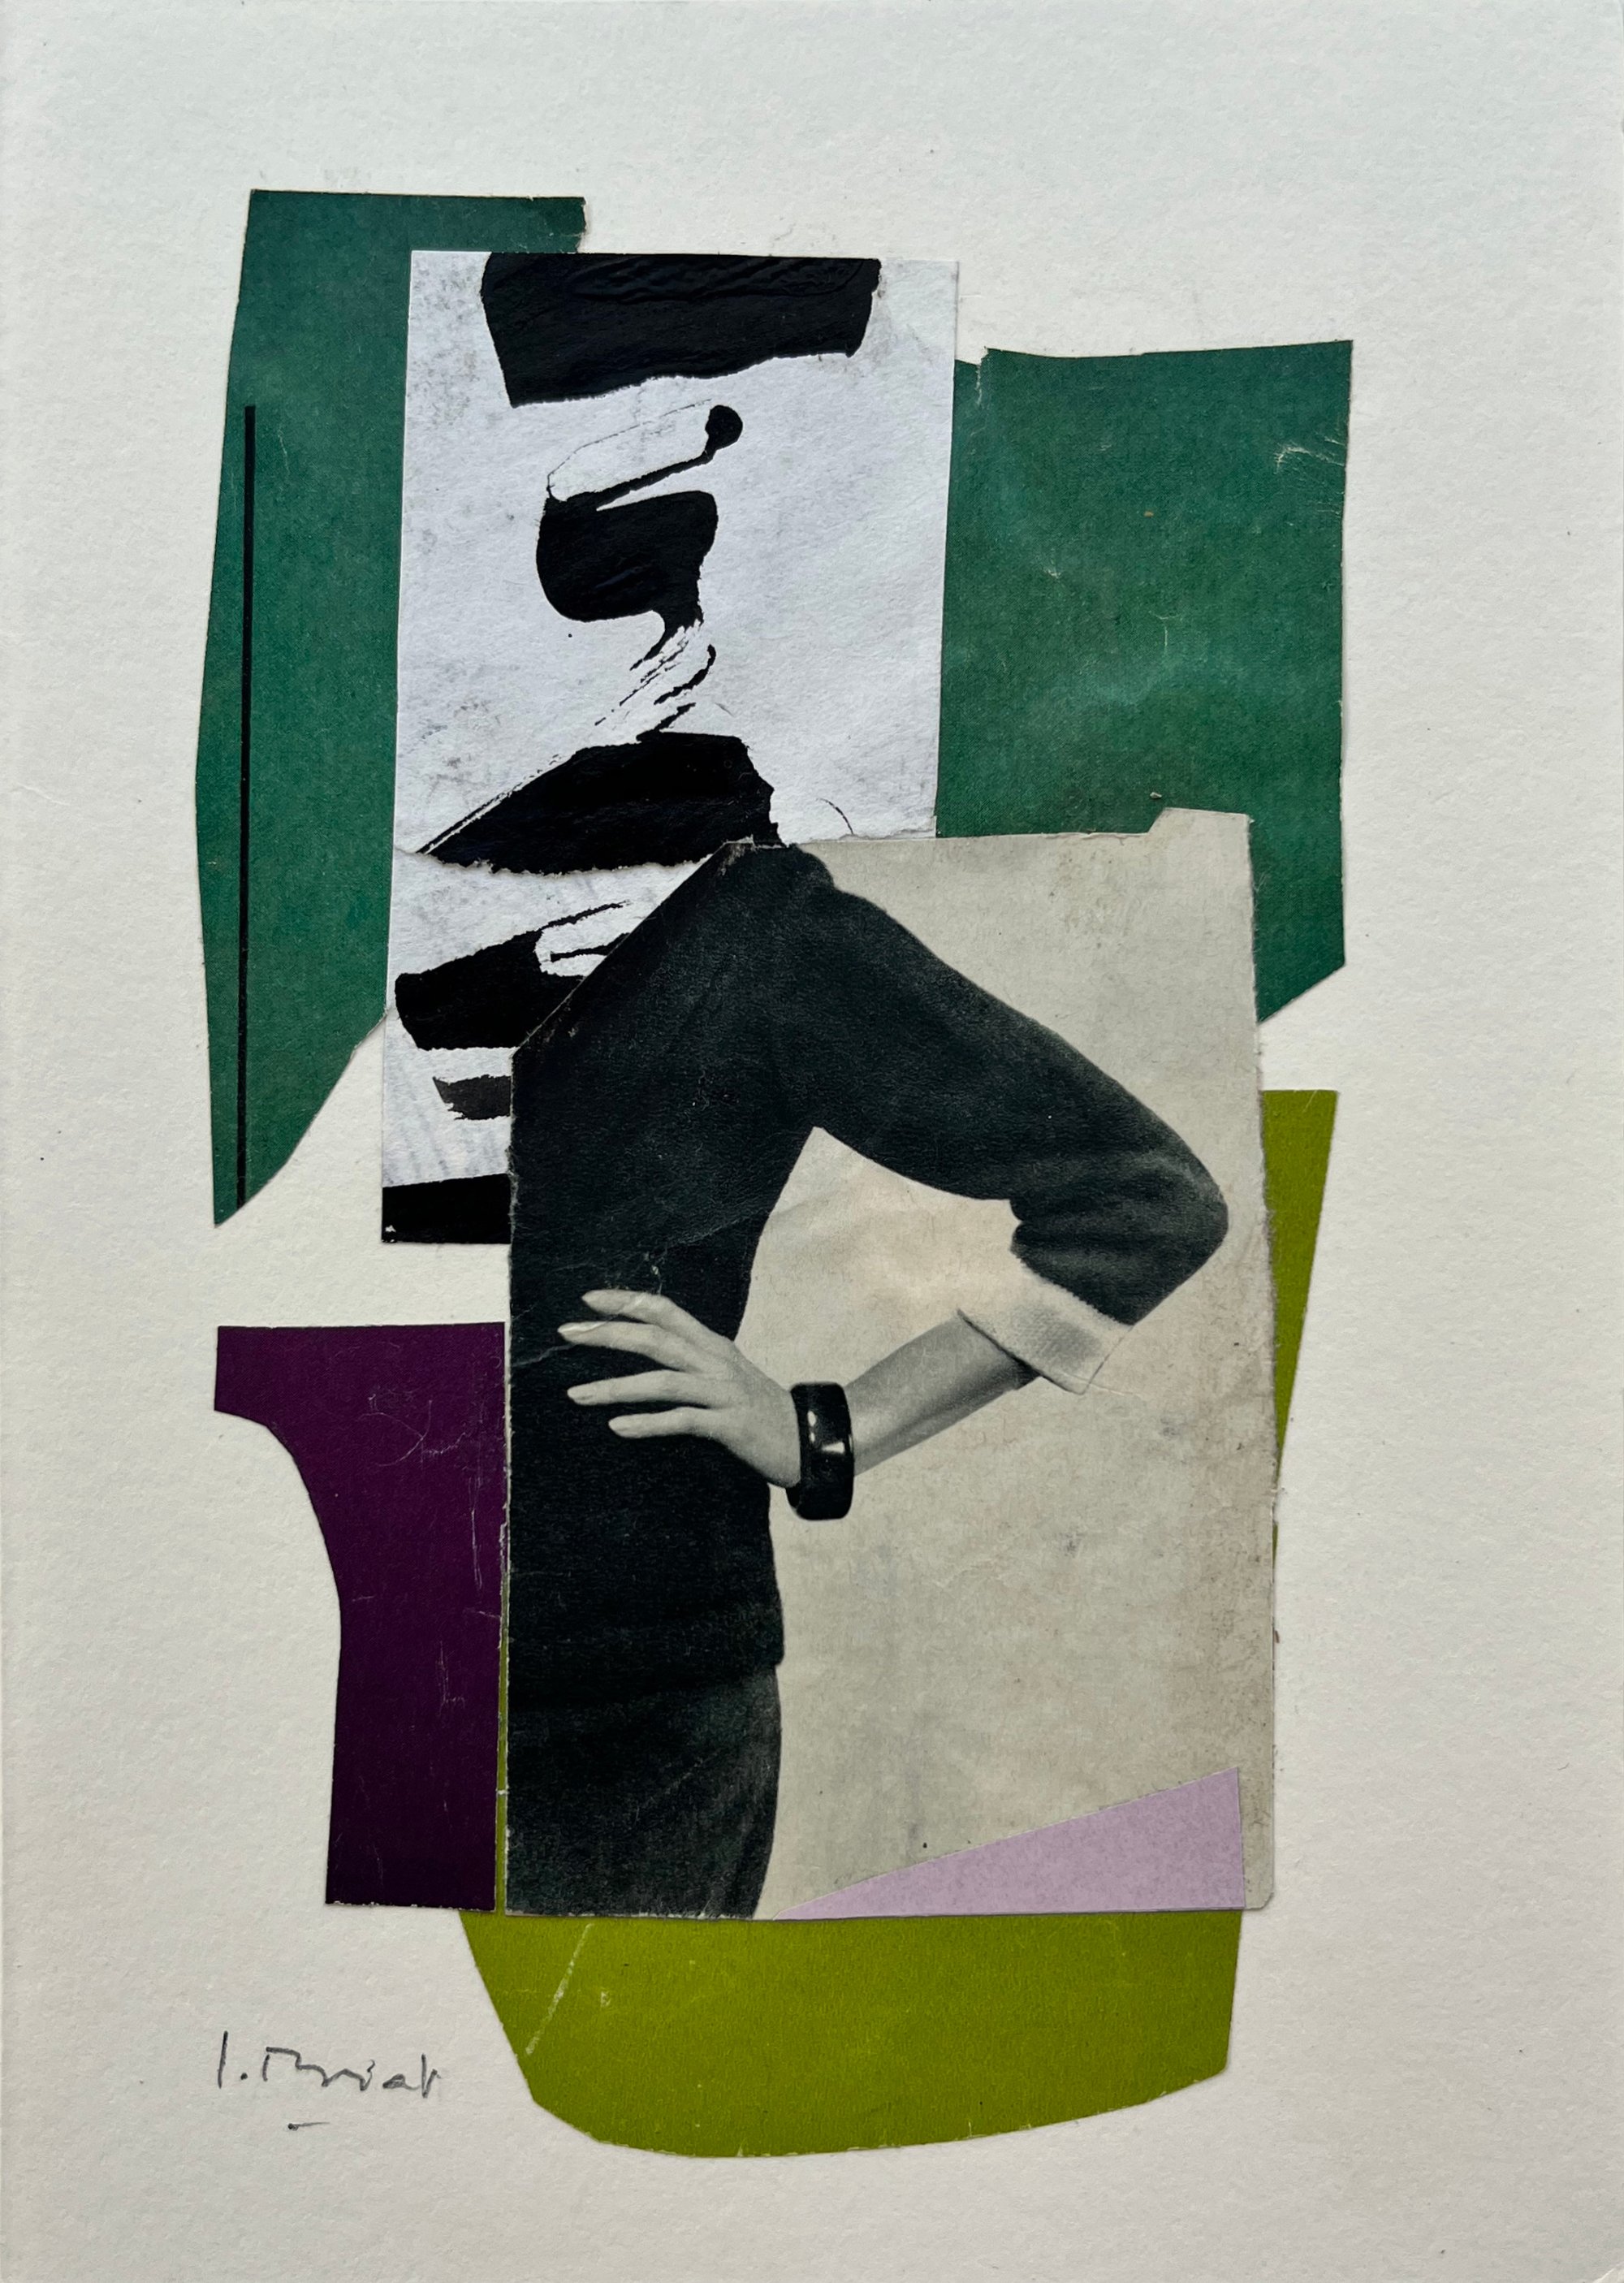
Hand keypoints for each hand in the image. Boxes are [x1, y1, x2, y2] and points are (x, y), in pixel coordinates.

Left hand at [559, 1290, 801, 1486]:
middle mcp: (717, 1361)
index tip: (588, 1299)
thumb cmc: (758, 1410)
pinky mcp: (730, 1425)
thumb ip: (692, 1361)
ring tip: (577, 1395)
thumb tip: (649, 1353)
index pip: (665, 1311)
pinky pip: (682, 1421)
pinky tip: (617, 1428)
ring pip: (662, 1382)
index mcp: (713, 1345)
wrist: (808, 1440)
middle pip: (656, 1339)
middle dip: (608, 1334)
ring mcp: (724, 1392)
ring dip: (615, 1388)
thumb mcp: (726, 1375)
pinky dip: (647, 1424)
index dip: (627, 1301)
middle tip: (567, 1334)